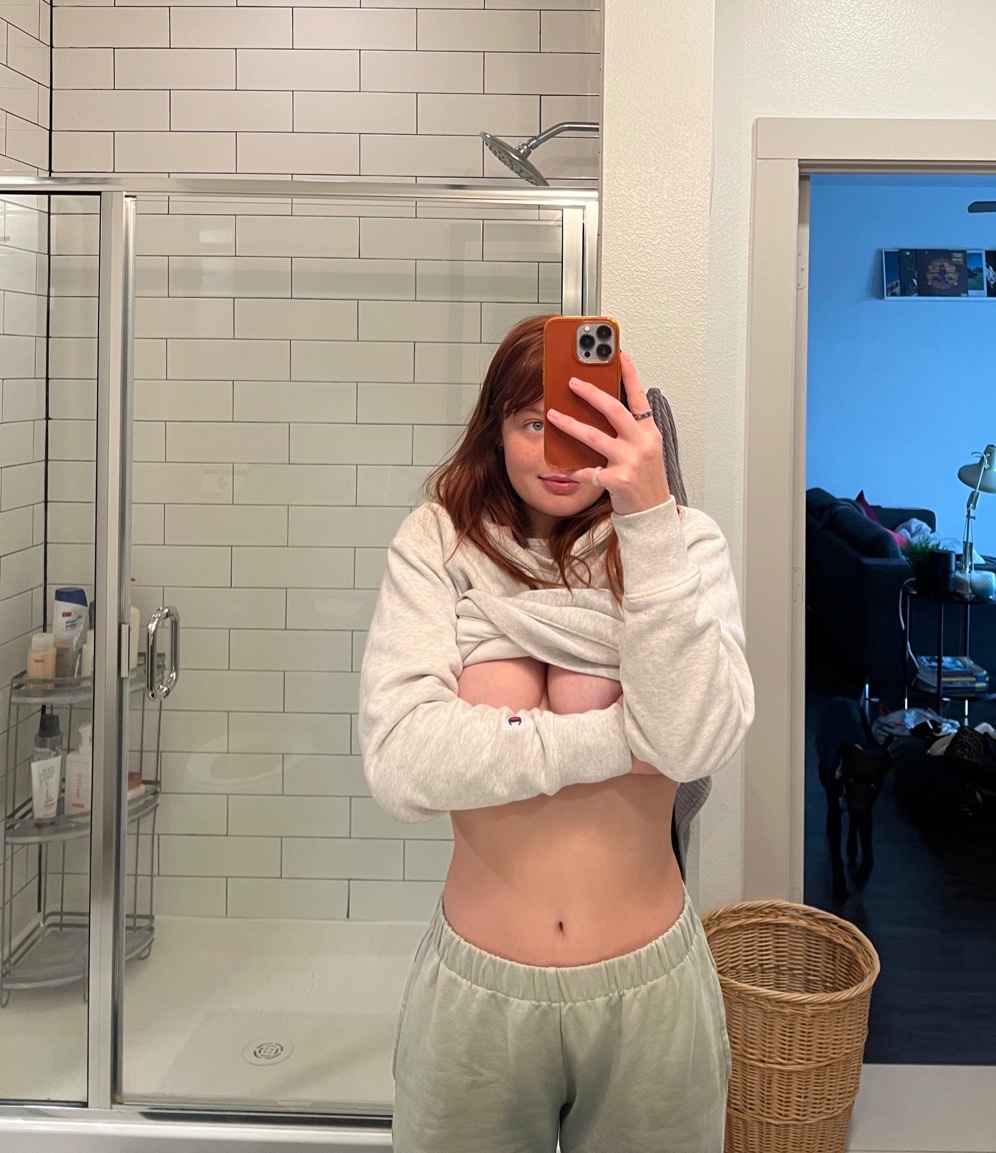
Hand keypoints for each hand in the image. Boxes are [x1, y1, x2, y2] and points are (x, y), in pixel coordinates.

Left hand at [545, 350, 670, 515]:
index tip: (620, 354)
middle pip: (613, 410)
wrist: (652, 512)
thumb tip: (606, 407)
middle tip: (572, 382)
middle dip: (590, 393)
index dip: (630, 375)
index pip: (639, 398)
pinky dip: (574, 468)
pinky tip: (563, 466)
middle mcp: (642, 444)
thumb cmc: (646, 480)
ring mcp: (630, 462)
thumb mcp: (645, 449)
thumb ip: (630, 430)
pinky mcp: (618, 481)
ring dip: (570, 424)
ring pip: (594, 437)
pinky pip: (588, 470)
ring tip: (553, 415)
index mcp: (649, 433)